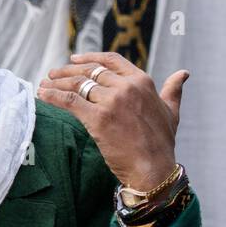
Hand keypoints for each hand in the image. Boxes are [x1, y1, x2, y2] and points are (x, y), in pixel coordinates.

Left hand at [36, 51, 186, 190]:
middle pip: (90, 72)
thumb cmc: (162, 144)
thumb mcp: (171, 111)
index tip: (74, 59)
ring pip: (78, 84)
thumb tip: (183, 74)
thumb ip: (173, 90)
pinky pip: (70, 101)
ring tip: (44, 84)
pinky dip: (53, 96)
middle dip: (68, 72)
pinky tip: (42, 95)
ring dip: (57, 83)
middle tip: (52, 74)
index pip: (111, 61)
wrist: (154, 168)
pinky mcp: (97, 118)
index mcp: (142, 81)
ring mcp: (112, 101)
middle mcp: (126, 87)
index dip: (90, 58)